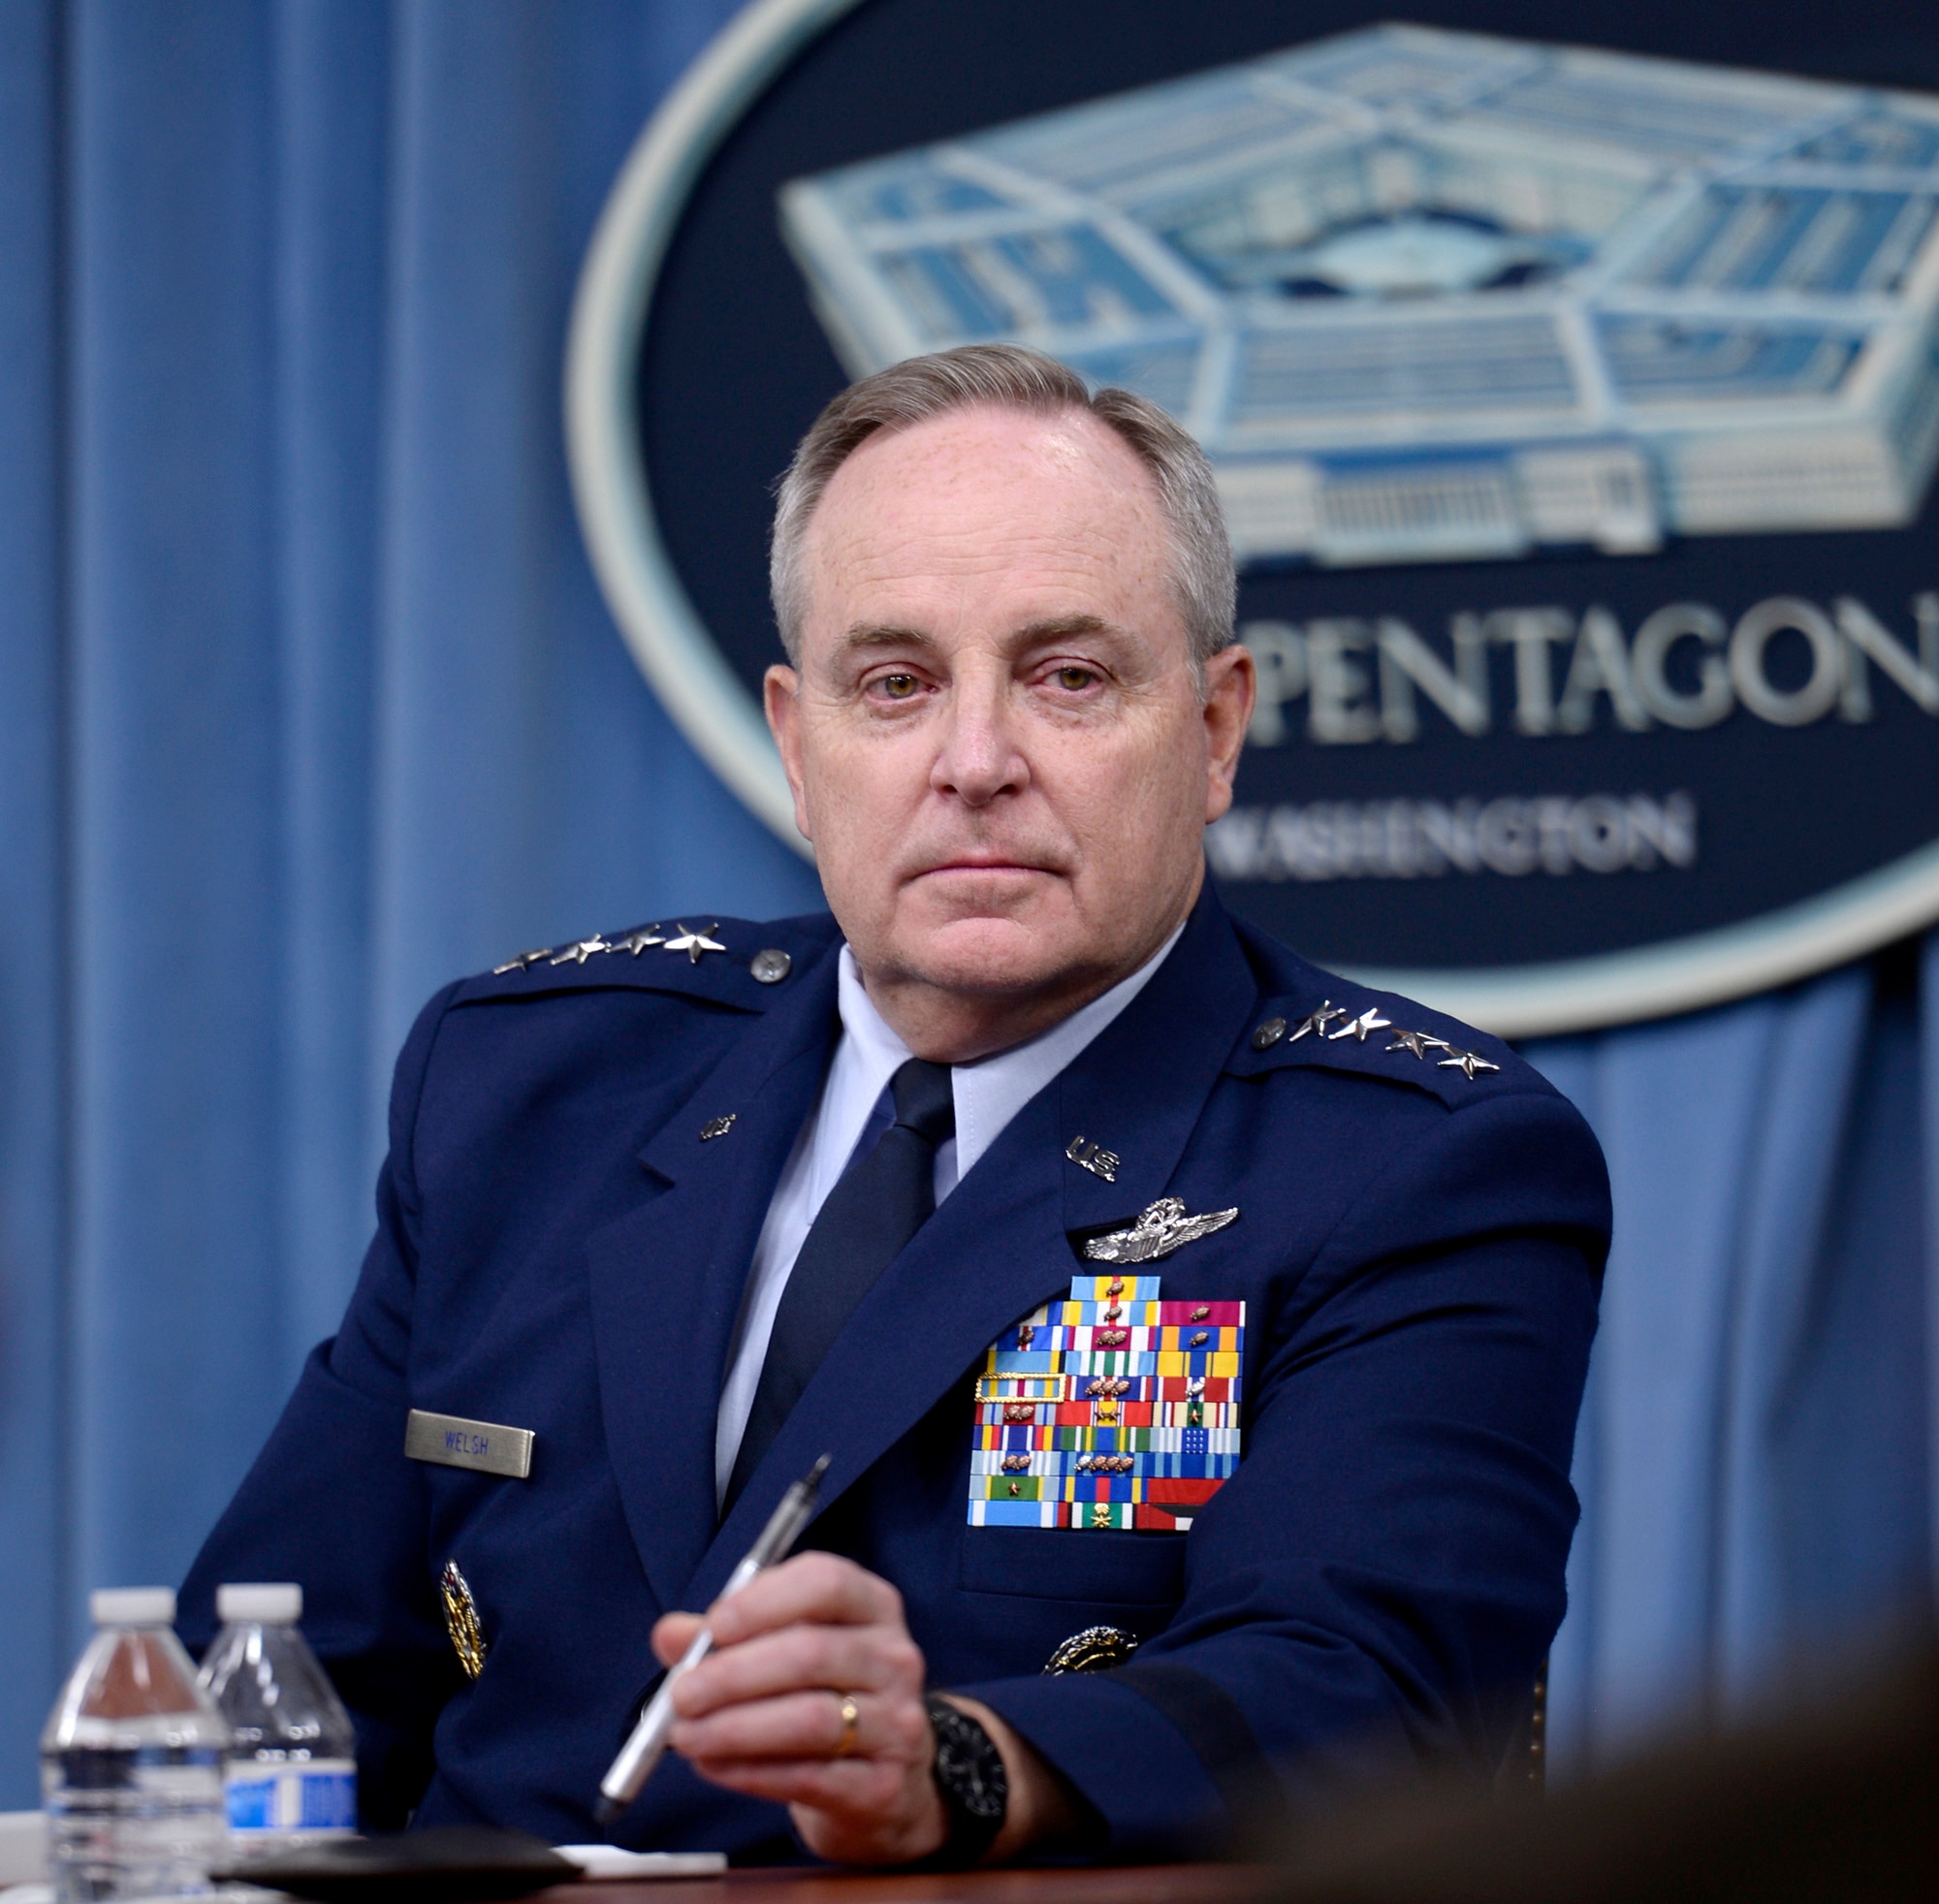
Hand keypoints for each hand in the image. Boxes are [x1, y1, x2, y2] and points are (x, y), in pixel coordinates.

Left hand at [653, 1552, 945, 1863]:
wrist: (881, 1780)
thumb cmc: (823, 1696)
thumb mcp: (784, 1650)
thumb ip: (727, 1637)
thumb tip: (669, 1633)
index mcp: (872, 1606)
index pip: (826, 1582)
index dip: (764, 1601)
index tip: (713, 1627)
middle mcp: (894, 1657)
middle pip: (811, 1653)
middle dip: (734, 1674)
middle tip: (681, 1695)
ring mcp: (896, 1722)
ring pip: (810, 1719)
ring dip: (735, 1727)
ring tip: (685, 1735)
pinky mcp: (881, 1785)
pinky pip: (807, 1776)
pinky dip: (750, 1771)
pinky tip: (714, 1765)